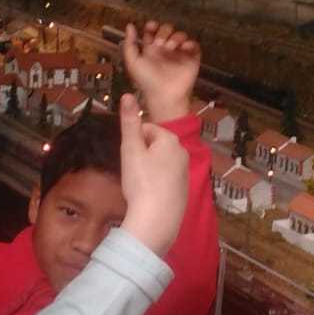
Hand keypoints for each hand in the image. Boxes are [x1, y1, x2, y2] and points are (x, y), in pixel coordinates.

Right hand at [116, 93, 188, 256]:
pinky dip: (157, 184)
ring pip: (161, 163)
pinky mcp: (184, 191)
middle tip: (132, 172)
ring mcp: (185, 173)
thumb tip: (127, 94)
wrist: (156, 219)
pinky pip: (166, 180)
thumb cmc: (141, 182)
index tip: (128, 159)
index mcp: (171, 140)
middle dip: (141, 155)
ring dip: (149, 170)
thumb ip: (129, 121)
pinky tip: (149, 196)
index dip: (133, 143)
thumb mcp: (130, 149)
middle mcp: (183, 153)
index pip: (146, 130)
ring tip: (139, 185)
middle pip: (155, 146)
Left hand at [123, 20, 199, 123]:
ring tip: (171, 47)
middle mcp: (165, 49)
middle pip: (167, 29)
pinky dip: (190, 43)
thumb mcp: (133, 62)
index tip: (151, 26)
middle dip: (164, 31)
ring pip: (180, 35)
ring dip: (176, 37)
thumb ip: (129, 44)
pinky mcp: (191, 59)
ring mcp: (179, 54)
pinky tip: (183, 48)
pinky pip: (194, 45)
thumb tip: (129, 26)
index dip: (152, 26)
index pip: (152, 31)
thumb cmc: (146, 81)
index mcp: (151, 49)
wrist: (164, 94)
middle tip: (160, 42)